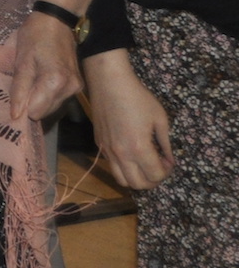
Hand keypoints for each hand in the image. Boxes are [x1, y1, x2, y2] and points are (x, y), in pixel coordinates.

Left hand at [9, 12, 81, 122]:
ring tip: (32, 78)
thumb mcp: (21, 61)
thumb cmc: (35, 37)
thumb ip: (19, 89)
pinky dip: (48, 94)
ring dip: (39, 98)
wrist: (57, 21)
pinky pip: (59, 99)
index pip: (36, 112)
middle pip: (45, 111)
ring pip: (52, 107)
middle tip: (23, 82)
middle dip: (31, 102)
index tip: (16, 93)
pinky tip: (41, 79)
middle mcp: (70, 89)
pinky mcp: (78, 85)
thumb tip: (15, 115)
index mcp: (55, 82)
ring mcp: (76, 88)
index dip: (23, 106)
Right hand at [83, 48, 173, 189]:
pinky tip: (130, 152)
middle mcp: (122, 154)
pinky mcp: (99, 144)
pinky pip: (112, 166)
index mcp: (139, 148)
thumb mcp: (160, 119)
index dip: (166, 172)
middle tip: (158, 167)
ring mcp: (107, 150)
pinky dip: (124, 167)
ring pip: (122, 180)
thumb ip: (166, 144)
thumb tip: (169, 160)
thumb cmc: (138, 98)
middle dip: (152, 180)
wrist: (109, 83)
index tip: (169, 161)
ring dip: (135, 178)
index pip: (155, 176)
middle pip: (138, 185)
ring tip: (143, 164)